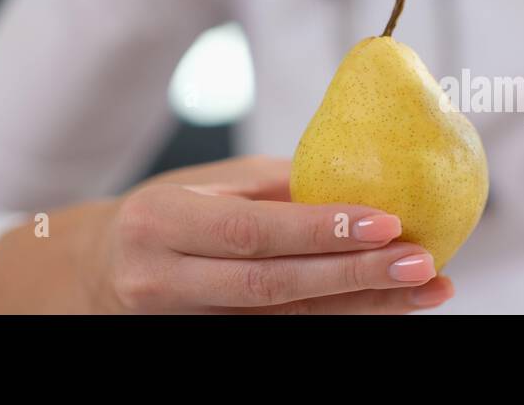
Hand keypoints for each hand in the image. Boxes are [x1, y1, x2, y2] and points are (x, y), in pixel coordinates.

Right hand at [0, 156, 453, 313]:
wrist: (98, 270)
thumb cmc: (165, 213)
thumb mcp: (207, 186)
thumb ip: (278, 189)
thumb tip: (365, 180)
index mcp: (160, 221)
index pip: (253, 233)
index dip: (323, 230)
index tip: (388, 221)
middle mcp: (165, 280)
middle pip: (275, 287)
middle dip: (356, 276)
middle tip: (422, 262)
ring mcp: (183, 323)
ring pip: (287, 320)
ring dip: (364, 305)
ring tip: (425, 288)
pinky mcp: (207, 343)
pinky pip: (284, 332)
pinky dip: (341, 317)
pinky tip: (388, 304)